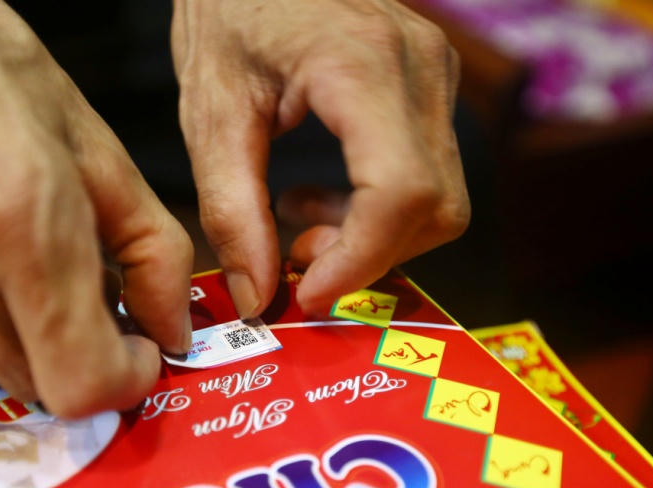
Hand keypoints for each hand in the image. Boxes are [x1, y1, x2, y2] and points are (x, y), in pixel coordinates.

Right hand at [0, 0, 193, 416]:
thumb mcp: (95, 146)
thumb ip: (152, 250)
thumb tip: (173, 334)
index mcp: (18, 215)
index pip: (78, 382)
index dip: (120, 382)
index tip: (131, 352)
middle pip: (31, 384)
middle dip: (70, 355)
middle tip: (74, 295)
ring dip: (10, 337)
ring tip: (5, 261)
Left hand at [172, 0, 469, 316]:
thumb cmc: (227, 13)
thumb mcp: (212, 115)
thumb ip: (232, 212)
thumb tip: (257, 296)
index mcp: (361, 64)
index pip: (400, 192)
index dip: (361, 260)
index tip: (308, 292)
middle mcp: (419, 66)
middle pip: (433, 207)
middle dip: (367, 256)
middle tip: (295, 256)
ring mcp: (436, 72)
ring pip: (440, 200)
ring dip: (372, 237)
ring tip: (297, 218)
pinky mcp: (431, 85)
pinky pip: (430, 175)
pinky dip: (379, 209)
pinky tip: (319, 194)